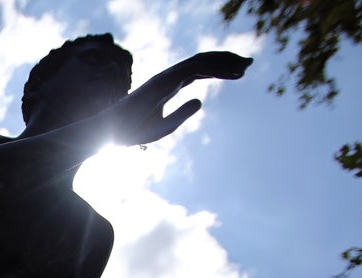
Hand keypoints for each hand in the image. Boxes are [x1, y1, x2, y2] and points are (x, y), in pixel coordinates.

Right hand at [114, 51, 251, 144]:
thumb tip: (201, 100)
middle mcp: (170, 76)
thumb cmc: (134, 131)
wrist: (112, 133)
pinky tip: (231, 71)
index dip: (220, 68)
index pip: (199, 70)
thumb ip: (183, 113)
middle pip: (204, 62)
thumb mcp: (165, 125)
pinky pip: (194, 68)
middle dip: (227, 61)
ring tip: (245, 66)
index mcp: (169, 85)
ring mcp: (167, 77)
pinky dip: (215, 67)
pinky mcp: (165, 81)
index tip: (240, 73)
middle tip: (249, 65)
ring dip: (225, 61)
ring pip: (201, 61)